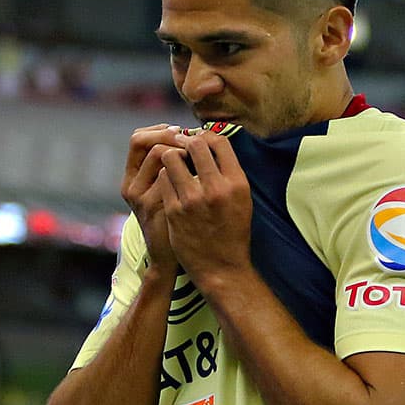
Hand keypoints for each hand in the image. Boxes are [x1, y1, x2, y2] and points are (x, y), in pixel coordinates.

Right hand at [121, 125, 183, 273]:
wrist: (172, 256)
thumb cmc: (173, 220)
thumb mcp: (163, 192)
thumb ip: (167, 167)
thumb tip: (186, 134)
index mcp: (131, 179)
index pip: (137, 139)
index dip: (159, 131)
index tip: (180, 131)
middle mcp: (131, 187)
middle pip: (145, 143)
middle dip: (170, 136)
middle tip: (191, 138)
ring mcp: (142, 198)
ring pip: (160, 155)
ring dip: (181, 150)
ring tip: (197, 156)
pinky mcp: (157, 207)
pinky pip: (173, 175)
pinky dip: (189, 169)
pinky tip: (200, 174)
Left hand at [156, 132, 254, 286]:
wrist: (222, 269)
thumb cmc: (233, 233)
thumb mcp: (242, 200)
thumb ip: (228, 173)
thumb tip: (211, 144)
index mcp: (237, 183)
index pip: (219, 141)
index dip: (205, 136)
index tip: (198, 140)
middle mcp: (216, 188)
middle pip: (195, 144)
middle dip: (186, 142)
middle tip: (182, 147)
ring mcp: (192, 199)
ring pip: (171, 157)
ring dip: (171, 157)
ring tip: (174, 165)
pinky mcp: (173, 210)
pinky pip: (162, 179)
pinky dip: (164, 177)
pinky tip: (168, 184)